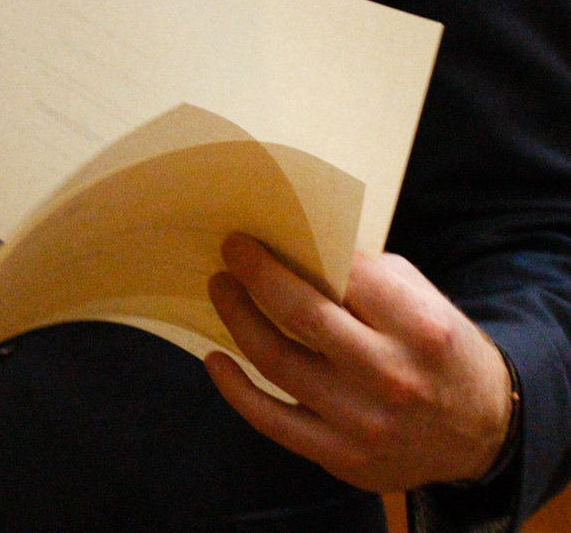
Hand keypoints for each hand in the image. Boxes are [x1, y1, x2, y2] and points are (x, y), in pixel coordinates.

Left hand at [206, 234, 514, 492]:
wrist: (484, 432)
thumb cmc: (439, 350)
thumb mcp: (423, 301)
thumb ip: (366, 275)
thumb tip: (292, 248)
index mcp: (421, 329)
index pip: (343, 277)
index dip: (290, 255)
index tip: (249, 241)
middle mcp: (395, 377)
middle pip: (302, 317)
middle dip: (256, 278)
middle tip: (230, 257)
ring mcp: (367, 424)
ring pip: (277, 364)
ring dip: (237, 320)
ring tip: (222, 291)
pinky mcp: (345, 458)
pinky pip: (270, 420)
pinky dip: (234, 388)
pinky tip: (216, 359)